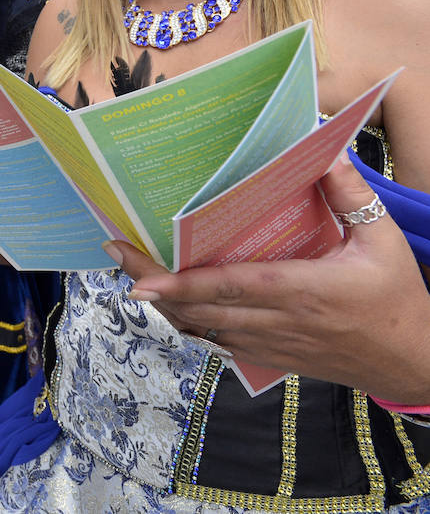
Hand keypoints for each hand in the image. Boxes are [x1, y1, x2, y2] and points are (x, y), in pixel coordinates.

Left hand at [112, 154, 429, 403]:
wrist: (414, 363)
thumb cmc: (398, 298)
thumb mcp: (382, 239)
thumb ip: (350, 194)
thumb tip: (324, 151)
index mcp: (300, 290)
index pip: (226, 287)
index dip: (178, 285)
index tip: (138, 275)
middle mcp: (275, 321)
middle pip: (197, 308)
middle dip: (149, 282)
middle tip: (116, 250)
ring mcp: (268, 344)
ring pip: (199, 328)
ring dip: (162, 303)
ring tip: (131, 269)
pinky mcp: (268, 357)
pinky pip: (214, 342)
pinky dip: (186, 322)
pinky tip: (168, 302)